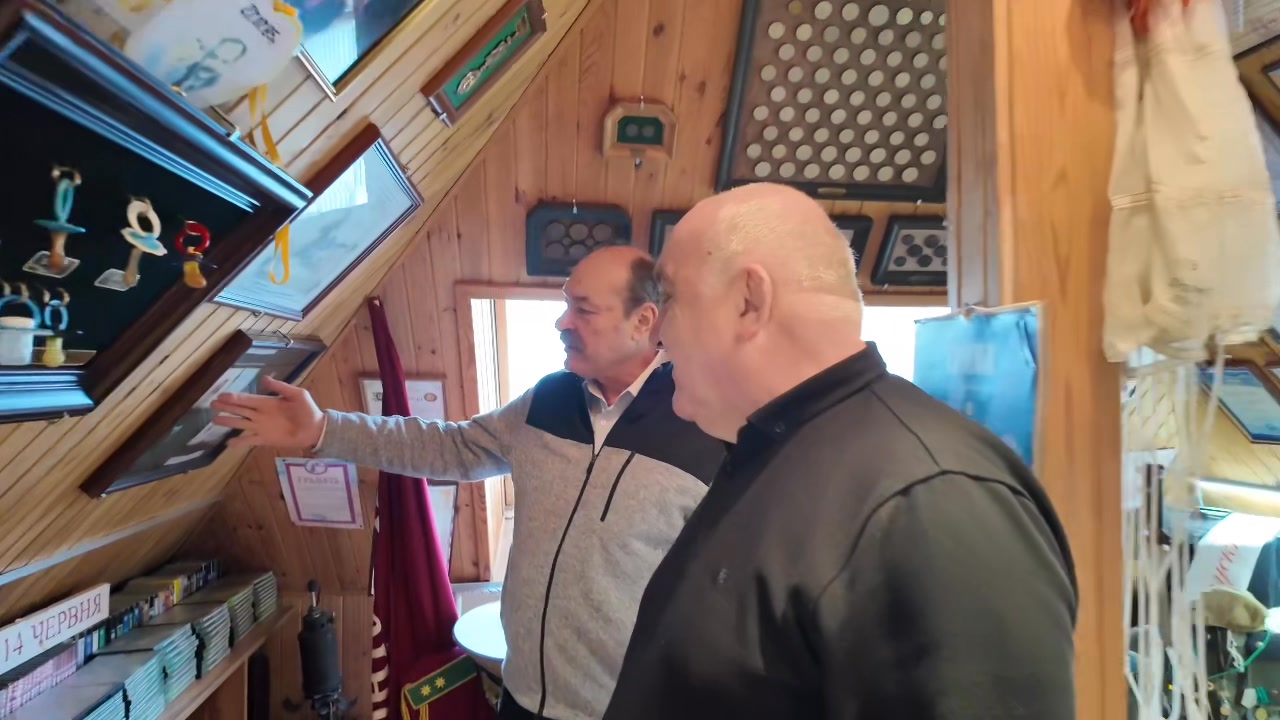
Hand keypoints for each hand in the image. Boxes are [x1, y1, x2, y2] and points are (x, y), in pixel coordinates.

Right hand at [210, 375, 324, 448]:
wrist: (315, 429)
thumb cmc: (308, 410)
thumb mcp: (297, 394)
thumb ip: (281, 387)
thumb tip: (264, 378)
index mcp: (267, 402)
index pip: (246, 399)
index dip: (233, 398)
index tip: (221, 395)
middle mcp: (261, 414)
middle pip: (240, 410)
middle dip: (226, 407)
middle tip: (212, 404)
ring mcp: (262, 427)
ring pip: (241, 424)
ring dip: (228, 422)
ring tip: (214, 420)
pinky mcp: (266, 439)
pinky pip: (250, 441)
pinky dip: (240, 442)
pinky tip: (228, 444)